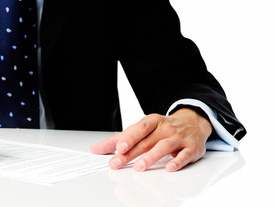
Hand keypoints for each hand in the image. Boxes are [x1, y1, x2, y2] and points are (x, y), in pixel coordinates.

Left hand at [90, 108, 211, 171]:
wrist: (194, 122)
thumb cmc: (163, 128)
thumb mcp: (142, 129)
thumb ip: (119, 139)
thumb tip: (96, 149)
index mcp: (153, 122)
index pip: (139, 128)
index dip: (129, 137)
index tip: (118, 147)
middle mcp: (165, 128)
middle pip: (146, 140)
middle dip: (131, 153)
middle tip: (118, 163)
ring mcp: (179, 138)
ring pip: (164, 146)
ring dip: (151, 157)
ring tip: (139, 167)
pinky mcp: (191, 148)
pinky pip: (185, 155)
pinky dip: (177, 161)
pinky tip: (169, 168)